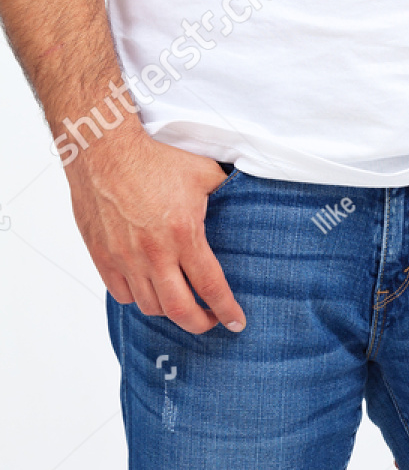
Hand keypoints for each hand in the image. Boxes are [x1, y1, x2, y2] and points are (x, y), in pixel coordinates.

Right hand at [66, 127, 245, 333]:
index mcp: (183, 234)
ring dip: (170, 311)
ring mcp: (125, 257)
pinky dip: (139, 299)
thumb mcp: (201, 172)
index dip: (228, 312)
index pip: (211, 288)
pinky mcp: (102, 255)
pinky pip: (122, 294)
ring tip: (180, 301)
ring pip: (151, 307)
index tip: (236, 323)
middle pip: (181, 311)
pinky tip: (149, 289)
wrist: (101, 145)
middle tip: (210, 320)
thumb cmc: (153, 156)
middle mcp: (154, 252)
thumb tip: (247, 204)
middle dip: (201, 324)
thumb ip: (225, 195)